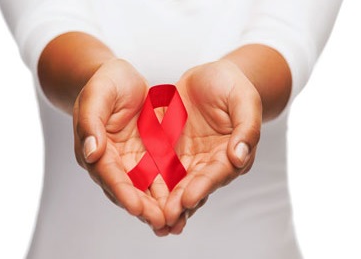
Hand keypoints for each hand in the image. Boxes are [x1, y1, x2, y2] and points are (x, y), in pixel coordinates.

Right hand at [72, 59, 166, 231]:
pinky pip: (160, 176)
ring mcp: (131, 160)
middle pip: (128, 189)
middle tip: (162, 223)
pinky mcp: (148, 156)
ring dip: (158, 206)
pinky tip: (184, 203)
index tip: (137, 208)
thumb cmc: (106, 82)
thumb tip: (91, 152)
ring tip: (175, 222)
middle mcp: (113, 160)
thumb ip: (90, 122)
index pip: (108, 175)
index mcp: (95, 148)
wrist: (121, 78)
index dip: (122, 192)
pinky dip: (170, 191)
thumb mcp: (97, 94)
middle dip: (144, 208)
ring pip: (145, 189)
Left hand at [164, 60, 262, 232]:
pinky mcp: (171, 152)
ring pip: (176, 184)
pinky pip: (160, 169)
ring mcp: (190, 158)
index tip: (188, 199)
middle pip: (195, 185)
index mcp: (231, 153)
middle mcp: (210, 162)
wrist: (209, 76)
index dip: (203, 186)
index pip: (217, 173)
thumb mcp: (243, 99)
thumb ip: (247, 127)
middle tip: (165, 219)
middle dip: (180, 203)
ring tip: (151, 220)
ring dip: (165, 202)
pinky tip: (138, 197)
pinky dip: (151, 184)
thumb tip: (240, 157)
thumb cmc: (231, 84)